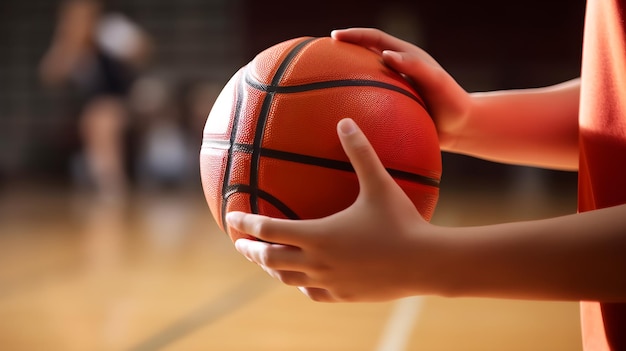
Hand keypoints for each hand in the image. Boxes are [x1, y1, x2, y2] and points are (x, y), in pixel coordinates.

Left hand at [226, 118, 443, 301]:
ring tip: (265, 260)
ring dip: (271, 268)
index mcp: (318, 235)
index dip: (246, 223)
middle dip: (251, 250)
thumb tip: (345, 120)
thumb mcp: (379, 183)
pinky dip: (299, 283)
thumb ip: (359, 151)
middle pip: (270, 259)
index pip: (269, 229)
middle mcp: (317, 262)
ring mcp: (329, 282)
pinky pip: (311, 292)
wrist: (426, 264)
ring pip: (288, 279)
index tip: (231, 217)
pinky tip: (302, 278)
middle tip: (240, 244)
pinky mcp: (343, 296)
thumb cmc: (402, 221)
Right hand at [331, 28, 470, 149]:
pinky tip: (342, 116)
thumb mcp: (436, 82)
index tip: (334, 37)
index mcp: (405, 57)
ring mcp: (394, 88)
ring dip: (347, 78)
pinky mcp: (393, 107)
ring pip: (365, 79)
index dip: (354, 35)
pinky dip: (355, 103)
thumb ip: (414, 67)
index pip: (375, 39)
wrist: (462, 127)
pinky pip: (369, 102)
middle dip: (344, 52)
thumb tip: (386, 54)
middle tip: (321, 56)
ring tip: (324, 85)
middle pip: (365, 55)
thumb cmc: (452, 102)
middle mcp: (397, 70)